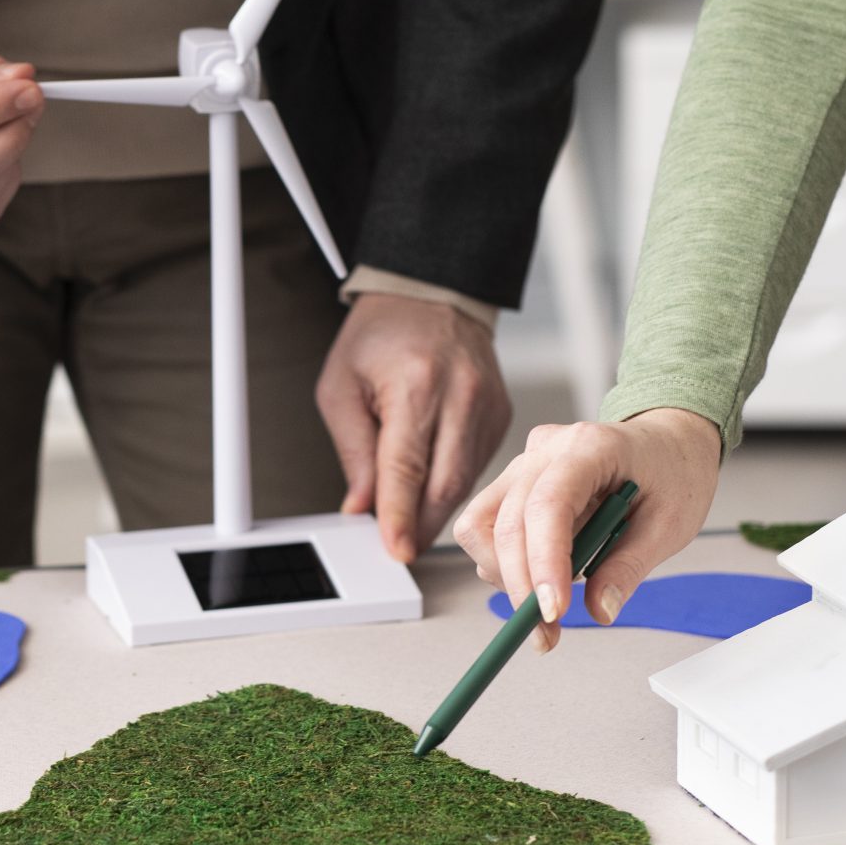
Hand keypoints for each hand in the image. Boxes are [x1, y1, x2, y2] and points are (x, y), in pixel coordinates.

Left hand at [316, 295, 513, 561]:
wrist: (433, 296)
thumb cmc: (382, 336)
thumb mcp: (343, 386)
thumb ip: (353, 450)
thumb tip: (361, 507)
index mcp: (416, 383)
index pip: (407, 466)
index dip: (400, 515)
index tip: (396, 548)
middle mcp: (461, 395)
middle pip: (446, 483)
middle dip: (422, 525)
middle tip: (400, 547)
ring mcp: (488, 405)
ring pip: (466, 481)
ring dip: (438, 511)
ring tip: (412, 523)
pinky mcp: (502, 414)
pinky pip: (479, 466)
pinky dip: (454, 486)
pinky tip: (433, 490)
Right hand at [453, 407, 721, 652]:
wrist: (667, 444)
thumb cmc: (672, 475)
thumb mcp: (670, 524)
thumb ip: (629, 567)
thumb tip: (599, 610)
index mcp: (592, 448)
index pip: (549, 504)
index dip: (543, 561)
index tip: (552, 612)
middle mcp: (546, 450)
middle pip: (505, 522)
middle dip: (520, 588)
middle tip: (546, 635)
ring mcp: (523, 464)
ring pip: (479, 526)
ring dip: (506, 575)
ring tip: (550, 598)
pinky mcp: (513, 483)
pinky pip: (486, 528)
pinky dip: (506, 564)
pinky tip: (546, 571)